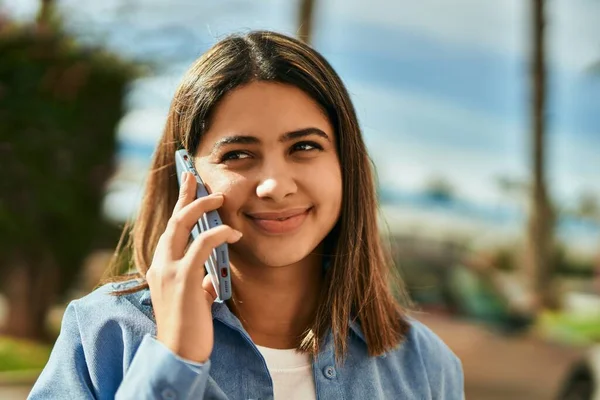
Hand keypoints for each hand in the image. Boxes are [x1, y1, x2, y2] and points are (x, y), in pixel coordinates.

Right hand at [146, 171, 241, 362]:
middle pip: (173, 219)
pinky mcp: (183, 278)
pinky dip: (219, 233)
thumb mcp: (193, 297)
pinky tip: (234, 232)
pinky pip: (203, 244)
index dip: (179, 204)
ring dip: (202, 206)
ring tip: (220, 198)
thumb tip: (210, 274)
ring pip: (182, 224)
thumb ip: (198, 281)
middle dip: (185, 194)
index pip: (171, 229)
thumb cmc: (189, 327)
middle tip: (196, 175)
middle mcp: (160, 264)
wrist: (179, 353)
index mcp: (161, 266)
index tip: (187, 184)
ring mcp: (169, 270)